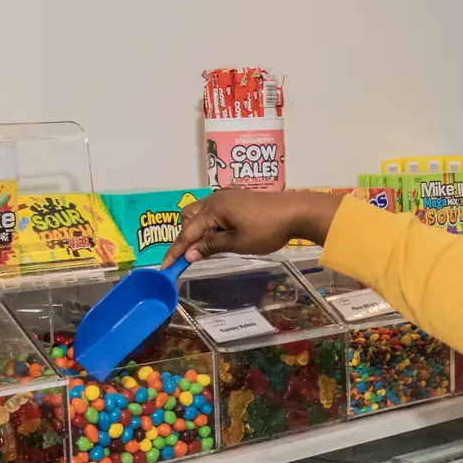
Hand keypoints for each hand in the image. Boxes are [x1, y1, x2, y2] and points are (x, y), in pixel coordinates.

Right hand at [162, 190, 344, 265]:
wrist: (297, 212)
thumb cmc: (267, 229)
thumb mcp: (237, 243)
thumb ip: (210, 247)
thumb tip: (188, 254)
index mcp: (213, 208)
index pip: (187, 232)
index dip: (176, 251)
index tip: (166, 266)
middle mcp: (216, 198)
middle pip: (189, 216)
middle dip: (185, 235)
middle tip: (192, 255)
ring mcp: (228, 196)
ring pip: (202, 211)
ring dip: (199, 229)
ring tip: (209, 246)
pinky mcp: (238, 198)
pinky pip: (215, 209)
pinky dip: (211, 222)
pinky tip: (222, 234)